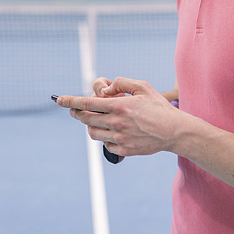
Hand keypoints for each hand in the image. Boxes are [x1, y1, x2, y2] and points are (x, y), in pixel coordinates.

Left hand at [57, 77, 181, 156]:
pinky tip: (112, 132)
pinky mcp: (124, 150)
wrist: (174, 132)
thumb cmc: (158, 107)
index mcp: (119, 105)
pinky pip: (105, 144)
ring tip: (96, 120)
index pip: (87, 102)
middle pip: (85, 119)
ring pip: (93, 133)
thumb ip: (121, 83)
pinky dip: (104, 137)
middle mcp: (116, 122)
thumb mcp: (142, 86)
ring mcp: (119, 138)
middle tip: (74, 110)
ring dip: (89, 126)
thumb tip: (105, 89)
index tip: (59, 100)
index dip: (70, 100)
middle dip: (76, 113)